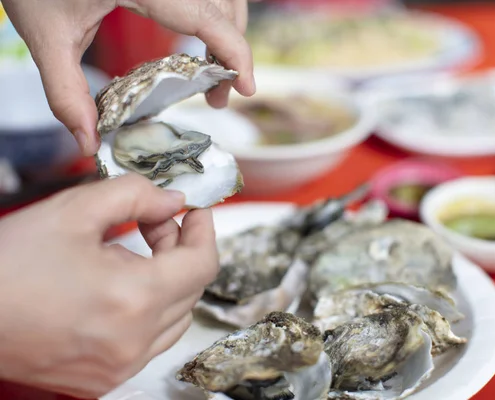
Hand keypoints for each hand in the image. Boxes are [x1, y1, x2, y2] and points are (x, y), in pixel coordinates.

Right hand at [0, 174, 218, 398]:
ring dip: (167, 280)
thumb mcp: (73, 211)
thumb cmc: (7, 266)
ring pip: (175, 317)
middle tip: (153, 221)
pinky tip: (115, 289)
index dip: (204, 230)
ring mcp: (118, 367)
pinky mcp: (102, 380)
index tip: (196, 211)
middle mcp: (133, 342)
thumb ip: (135, 196)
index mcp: (133, 299)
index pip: (202, 264)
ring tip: (130, 254)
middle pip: (191, 288)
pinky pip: (149, 342)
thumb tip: (173, 201)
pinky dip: (147, 311)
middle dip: (180, 248)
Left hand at [1, 0, 255, 156]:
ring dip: (226, 36)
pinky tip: (199, 42)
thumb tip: (87, 142)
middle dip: (231, 55)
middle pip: (226, 8)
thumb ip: (66, 92)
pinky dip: (214, 18)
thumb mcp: (45, 35)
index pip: (209, 18)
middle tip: (216, 97)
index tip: (247, 89)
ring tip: (211, 74)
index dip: (236, 54)